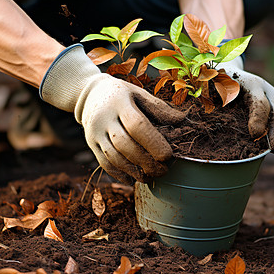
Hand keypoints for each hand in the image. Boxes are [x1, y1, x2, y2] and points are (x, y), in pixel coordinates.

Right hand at [40, 44, 184, 183]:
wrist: (90, 94)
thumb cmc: (122, 95)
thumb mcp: (139, 94)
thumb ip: (159, 108)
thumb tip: (183, 120)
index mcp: (120, 103)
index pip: (136, 125)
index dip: (153, 143)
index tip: (168, 156)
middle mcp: (104, 119)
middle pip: (125, 145)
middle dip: (146, 161)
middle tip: (164, 171)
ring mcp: (95, 133)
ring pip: (113, 157)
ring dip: (133, 171)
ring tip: (150, 177)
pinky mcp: (91, 144)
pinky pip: (104, 163)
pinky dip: (119, 174)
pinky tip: (133, 179)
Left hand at [216, 57, 273, 152]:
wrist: (229, 73)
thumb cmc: (217, 79)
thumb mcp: (213, 80)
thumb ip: (207, 88)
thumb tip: (199, 97)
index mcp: (252, 84)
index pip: (259, 103)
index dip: (258, 118)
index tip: (254, 134)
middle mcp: (266, 91)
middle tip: (273, 148)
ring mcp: (272, 100)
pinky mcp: (273, 109)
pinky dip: (273, 136)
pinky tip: (267, 150)